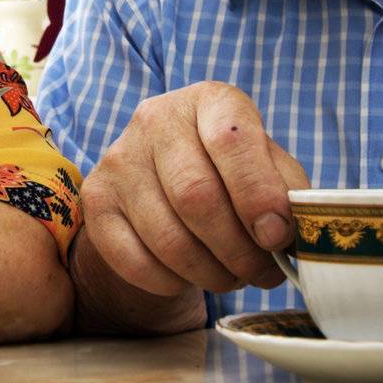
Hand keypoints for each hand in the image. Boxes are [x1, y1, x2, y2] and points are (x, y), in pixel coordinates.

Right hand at [79, 80, 308, 295]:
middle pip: (196, 196)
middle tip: (262, 272)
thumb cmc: (232, 173)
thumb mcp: (268, 167)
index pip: (230, 140)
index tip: (277, 236)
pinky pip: (136, 261)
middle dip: (239, 250)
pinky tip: (190, 275)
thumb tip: (282, 233)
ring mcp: (119, 158)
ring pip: (168, 238)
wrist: (169, 180)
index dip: (258, 195)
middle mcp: (156, 118)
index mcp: (209, 100)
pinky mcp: (96, 200)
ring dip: (211, 273)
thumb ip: (285, 191)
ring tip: (233, 276)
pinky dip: (172, 282)